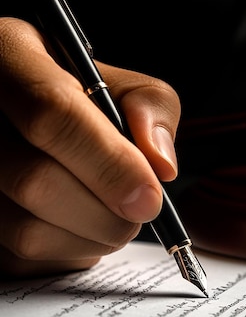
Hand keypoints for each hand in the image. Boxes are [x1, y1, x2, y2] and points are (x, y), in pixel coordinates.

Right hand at [0, 17, 179, 276]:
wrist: (23, 119)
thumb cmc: (77, 98)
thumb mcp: (117, 82)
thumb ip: (149, 108)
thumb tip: (160, 167)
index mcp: (9, 58)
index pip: (52, 113)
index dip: (109, 163)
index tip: (151, 197)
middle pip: (36, 182)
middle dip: (107, 213)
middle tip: (139, 212)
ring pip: (28, 231)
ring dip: (92, 238)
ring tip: (110, 214)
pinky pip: (24, 259)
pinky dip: (68, 253)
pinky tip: (77, 224)